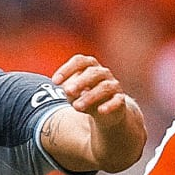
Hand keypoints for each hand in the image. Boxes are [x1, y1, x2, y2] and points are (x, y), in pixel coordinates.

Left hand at [45, 55, 145, 172]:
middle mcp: (103, 73)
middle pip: (92, 72)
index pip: (80, 61)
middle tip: (67, 91)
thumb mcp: (74, 95)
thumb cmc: (85, 97)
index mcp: (90, 67)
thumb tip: (67, 89)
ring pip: (103, 87)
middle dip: (79, 82)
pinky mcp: (120, 100)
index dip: (67, 69)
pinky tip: (100, 111)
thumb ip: (70, 91)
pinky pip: (117, 100)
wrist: (104, 113)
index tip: (54, 81)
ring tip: (76, 107)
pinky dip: (109, 105)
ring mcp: (113, 85)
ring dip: (89, 97)